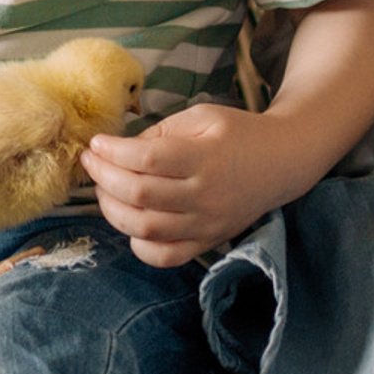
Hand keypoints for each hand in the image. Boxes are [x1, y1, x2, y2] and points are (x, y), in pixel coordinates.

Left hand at [85, 103, 295, 268]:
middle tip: (91, 163)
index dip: (112, 152)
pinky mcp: (207, 242)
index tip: (96, 144)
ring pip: (146, 229)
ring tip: (103, 189)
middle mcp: (206, 196)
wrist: (283, 163)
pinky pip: (165, 256)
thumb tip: (120, 150)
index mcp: (205, 158)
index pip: (147, 160)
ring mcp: (207, 224)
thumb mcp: (202, 117)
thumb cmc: (238, 134)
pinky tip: (129, 221)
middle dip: (103, 178)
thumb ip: (161, 132)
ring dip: (112, 210)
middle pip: (140, 195)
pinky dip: (139, 244)